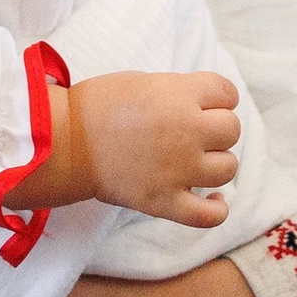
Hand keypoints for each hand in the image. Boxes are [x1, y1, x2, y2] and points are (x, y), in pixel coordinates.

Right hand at [65, 70, 240, 224]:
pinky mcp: (165, 202)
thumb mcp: (145, 81)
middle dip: (216, 128)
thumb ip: (180, 92)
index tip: (203, 104)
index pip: (227, 93)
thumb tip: (205, 108)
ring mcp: (179, 170)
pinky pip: (209, 215)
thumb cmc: (98, 105)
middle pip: (232, 129)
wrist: (65, 141)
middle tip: (192, 132)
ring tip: (196, 161)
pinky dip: (217, 208)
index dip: (218, 98)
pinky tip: (212, 198)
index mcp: (181, 96)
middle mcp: (187, 132)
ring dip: (216, 163)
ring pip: (227, 168)